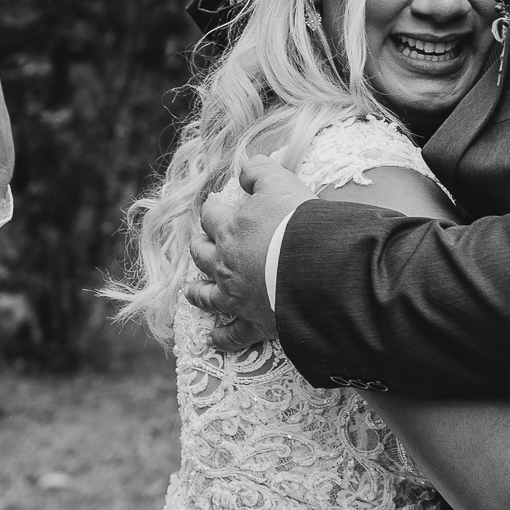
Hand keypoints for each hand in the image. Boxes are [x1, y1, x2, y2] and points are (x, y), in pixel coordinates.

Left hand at [187, 155, 316, 350]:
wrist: (318, 268)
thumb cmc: (298, 222)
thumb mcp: (280, 182)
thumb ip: (259, 170)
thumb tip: (245, 169)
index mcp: (231, 230)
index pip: (212, 215)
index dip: (212, 209)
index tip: (213, 206)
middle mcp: (226, 263)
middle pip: (202, 254)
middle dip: (200, 246)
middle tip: (200, 243)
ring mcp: (237, 295)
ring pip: (207, 295)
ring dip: (197, 292)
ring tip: (191, 291)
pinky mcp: (254, 321)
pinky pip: (233, 334)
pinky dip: (222, 339)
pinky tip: (213, 341)